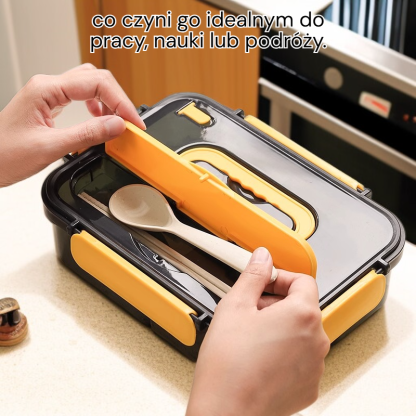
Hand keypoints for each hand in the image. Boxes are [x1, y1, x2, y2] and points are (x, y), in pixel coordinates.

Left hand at [0, 64, 144, 186]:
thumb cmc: (5, 154)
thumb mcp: (51, 147)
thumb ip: (87, 134)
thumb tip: (117, 125)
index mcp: (45, 89)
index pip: (95, 84)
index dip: (120, 102)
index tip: (134, 122)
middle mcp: (47, 86)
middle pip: (95, 78)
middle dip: (118, 98)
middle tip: (130, 122)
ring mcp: (48, 94)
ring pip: (89, 84)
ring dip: (108, 100)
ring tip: (118, 120)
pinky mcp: (50, 104)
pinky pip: (80, 96)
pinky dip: (97, 105)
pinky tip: (100, 118)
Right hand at [187, 247, 329, 415]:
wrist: (226, 412)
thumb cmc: (229, 366)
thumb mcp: (235, 305)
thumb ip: (253, 274)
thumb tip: (263, 257)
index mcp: (302, 315)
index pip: (303, 280)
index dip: (281, 278)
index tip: (265, 283)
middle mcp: (316, 340)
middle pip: (302, 306)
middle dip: (276, 302)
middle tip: (250, 309)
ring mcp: (314, 365)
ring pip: (301, 332)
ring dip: (280, 326)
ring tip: (251, 335)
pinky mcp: (308, 386)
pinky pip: (300, 357)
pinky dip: (284, 351)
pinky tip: (258, 356)